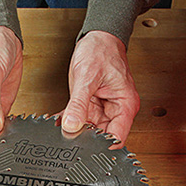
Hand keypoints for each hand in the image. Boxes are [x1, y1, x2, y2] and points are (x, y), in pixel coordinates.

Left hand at [60, 31, 139, 146]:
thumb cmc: (101, 50)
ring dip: (76, 128)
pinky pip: (82, 118)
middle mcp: (117, 109)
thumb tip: (71, 125)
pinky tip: (61, 118)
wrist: (98, 37)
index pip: (117, 137)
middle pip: (102, 135)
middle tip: (69, 135)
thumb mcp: (87, 77)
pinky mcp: (93, 104)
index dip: (102, 146)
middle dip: (85, 137)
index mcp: (125, 104)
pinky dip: (71, 119)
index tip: (85, 148)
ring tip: (63, 124)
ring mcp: (105, 107)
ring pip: (90, 129)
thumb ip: (79, 104)